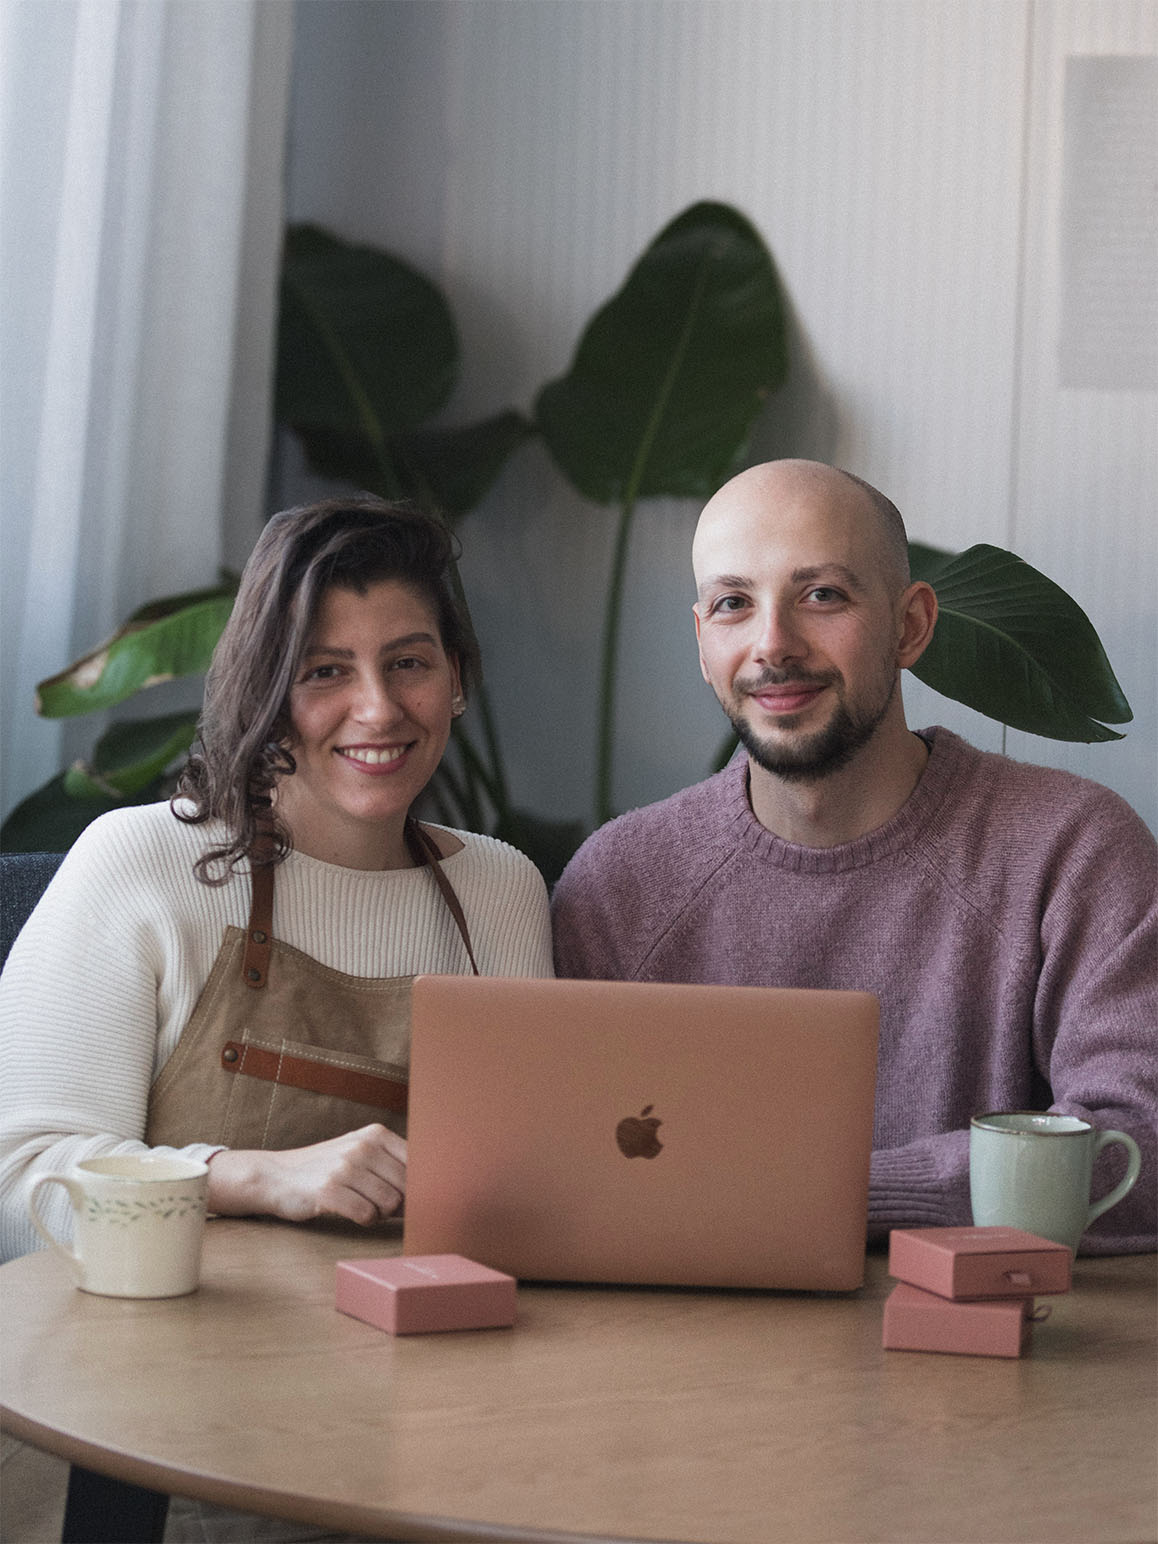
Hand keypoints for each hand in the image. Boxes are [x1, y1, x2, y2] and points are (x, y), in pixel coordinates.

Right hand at [207, 1123, 406, 1225]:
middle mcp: (362, 1146)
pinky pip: (366, 1215)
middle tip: (379, 1204)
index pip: (420, 1162)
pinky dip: (363, 1220)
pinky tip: (350, 1211)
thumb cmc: (327, 1168)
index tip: (419, 1197)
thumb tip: (434, 1189)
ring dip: (380, 1213)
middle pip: (408, 1188)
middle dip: (399, 1204)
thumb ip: (394, 1165)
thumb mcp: (361, 1154)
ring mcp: (345, 1167)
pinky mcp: (328, 1190)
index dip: (422, 1186)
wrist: (276, 1175)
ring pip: (390, 1204)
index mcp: (376, 1134)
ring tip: (362, 1205)